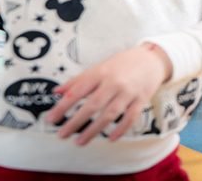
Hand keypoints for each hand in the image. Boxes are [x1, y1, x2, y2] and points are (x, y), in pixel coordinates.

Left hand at [45, 43, 169, 144]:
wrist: (151, 58)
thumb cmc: (121, 63)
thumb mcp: (99, 67)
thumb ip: (78, 80)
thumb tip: (56, 92)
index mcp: (100, 73)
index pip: (78, 91)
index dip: (62, 106)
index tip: (50, 119)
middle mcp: (114, 82)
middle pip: (92, 105)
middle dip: (75, 122)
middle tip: (62, 135)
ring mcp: (128, 92)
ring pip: (110, 114)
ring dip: (94, 130)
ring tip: (79, 142)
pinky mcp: (141, 99)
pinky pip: (131, 117)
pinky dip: (121, 129)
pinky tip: (111, 139)